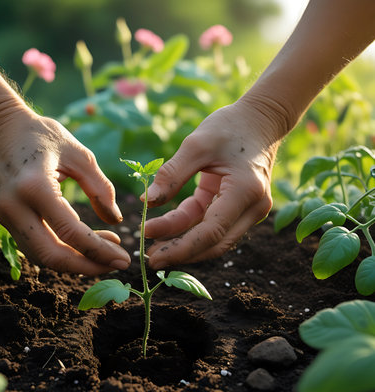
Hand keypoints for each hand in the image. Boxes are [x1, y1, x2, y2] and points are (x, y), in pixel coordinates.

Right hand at [0, 106, 130, 274]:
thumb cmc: (42, 135)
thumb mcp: (79, 155)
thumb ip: (100, 188)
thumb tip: (116, 220)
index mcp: (35, 187)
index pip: (71, 233)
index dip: (101, 252)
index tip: (124, 259)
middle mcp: (14, 207)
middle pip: (52, 256)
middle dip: (88, 267)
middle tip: (116, 264)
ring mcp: (4, 216)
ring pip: (41, 257)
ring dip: (75, 263)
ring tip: (104, 255)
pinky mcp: (4, 220)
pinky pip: (34, 247)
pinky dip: (60, 253)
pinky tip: (83, 246)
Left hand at [144, 100, 279, 268]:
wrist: (260, 119)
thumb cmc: (230, 126)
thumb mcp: (196, 145)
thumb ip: (171, 175)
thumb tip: (147, 202)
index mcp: (245, 191)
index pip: (211, 232)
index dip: (181, 248)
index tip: (152, 255)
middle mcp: (252, 206)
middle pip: (215, 243)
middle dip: (182, 252)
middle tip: (150, 257)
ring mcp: (248, 209)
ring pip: (213, 237)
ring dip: (184, 242)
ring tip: (153, 244)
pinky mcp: (239, 206)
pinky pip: (211, 222)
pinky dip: (190, 227)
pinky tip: (166, 227)